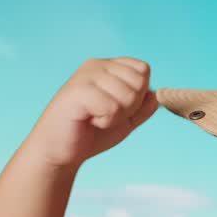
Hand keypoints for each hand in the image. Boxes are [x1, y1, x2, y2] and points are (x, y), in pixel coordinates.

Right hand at [25, 57, 158, 168]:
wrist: (59, 151)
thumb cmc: (90, 134)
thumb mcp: (125, 121)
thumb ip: (143, 108)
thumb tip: (156, 95)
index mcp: (108, 67)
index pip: (143, 70)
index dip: (139, 95)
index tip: (117, 108)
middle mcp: (97, 65)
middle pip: (139, 81)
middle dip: (130, 107)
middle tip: (105, 114)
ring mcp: (86, 76)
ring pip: (128, 95)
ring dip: (117, 116)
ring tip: (96, 117)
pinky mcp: (77, 91)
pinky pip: (112, 107)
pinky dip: (105, 121)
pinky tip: (89, 120)